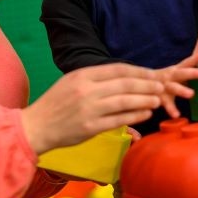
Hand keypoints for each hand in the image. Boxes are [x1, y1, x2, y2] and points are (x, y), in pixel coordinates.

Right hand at [21, 64, 164, 154]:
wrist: (36, 126)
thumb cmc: (55, 104)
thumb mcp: (71, 82)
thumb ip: (94, 79)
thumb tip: (122, 77)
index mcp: (82, 75)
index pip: (117, 69)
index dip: (139, 71)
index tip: (152, 74)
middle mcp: (87, 90)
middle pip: (124, 84)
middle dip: (146, 85)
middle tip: (161, 86)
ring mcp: (89, 109)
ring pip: (124, 101)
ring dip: (144, 100)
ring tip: (157, 100)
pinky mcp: (90, 128)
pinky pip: (118, 120)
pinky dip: (135, 116)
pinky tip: (145, 114)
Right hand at [151, 51, 197, 117]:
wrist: (143, 84)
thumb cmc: (167, 80)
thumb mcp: (176, 73)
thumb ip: (189, 71)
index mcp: (176, 70)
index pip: (188, 62)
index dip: (196, 58)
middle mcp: (170, 77)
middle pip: (182, 73)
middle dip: (193, 72)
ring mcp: (164, 87)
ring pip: (174, 87)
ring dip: (182, 90)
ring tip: (191, 94)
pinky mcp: (161, 98)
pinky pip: (167, 104)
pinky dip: (171, 109)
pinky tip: (176, 114)